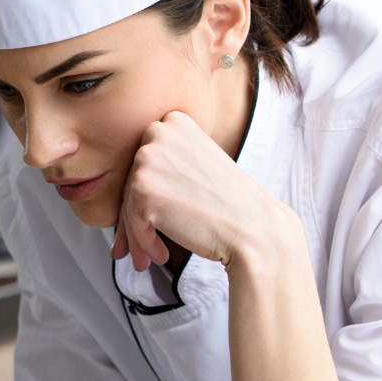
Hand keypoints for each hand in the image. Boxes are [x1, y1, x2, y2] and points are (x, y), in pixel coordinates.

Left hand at [110, 111, 281, 271]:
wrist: (255, 228)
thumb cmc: (229, 204)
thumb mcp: (196, 166)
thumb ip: (164, 167)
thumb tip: (127, 195)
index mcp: (174, 122)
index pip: (144, 162)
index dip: (144, 194)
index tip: (149, 217)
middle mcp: (158, 133)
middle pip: (131, 183)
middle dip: (134, 219)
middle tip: (134, 248)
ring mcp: (148, 159)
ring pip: (128, 205)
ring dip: (136, 236)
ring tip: (146, 259)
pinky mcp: (143, 188)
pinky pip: (131, 222)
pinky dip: (143, 243)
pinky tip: (160, 257)